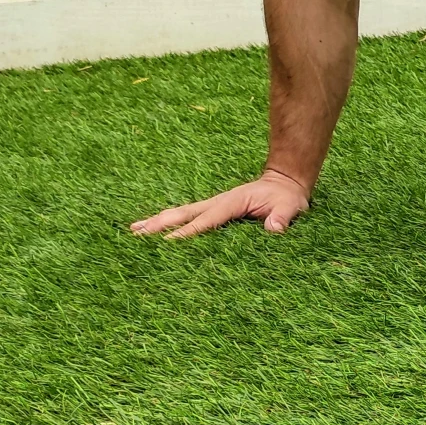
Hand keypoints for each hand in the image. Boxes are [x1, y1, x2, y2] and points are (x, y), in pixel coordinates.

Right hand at [130, 168, 311, 239]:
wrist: (285, 182)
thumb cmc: (288, 198)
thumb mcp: (291, 207)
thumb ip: (282, 217)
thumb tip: (274, 229)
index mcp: (233, 203)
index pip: (207, 220)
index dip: (188, 232)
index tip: (168, 242)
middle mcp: (218, 202)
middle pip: (184, 214)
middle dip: (161, 224)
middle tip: (136, 233)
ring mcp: (214, 205)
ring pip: (181, 214)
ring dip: (158, 221)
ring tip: (133, 230)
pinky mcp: (214, 210)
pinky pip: (188, 217)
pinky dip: (169, 222)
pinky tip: (153, 229)